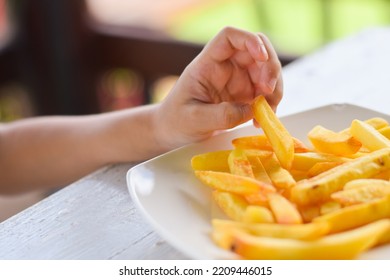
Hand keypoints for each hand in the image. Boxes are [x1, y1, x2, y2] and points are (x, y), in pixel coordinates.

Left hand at [155, 27, 282, 149]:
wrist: (173, 131)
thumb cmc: (176, 120)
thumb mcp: (194, 120)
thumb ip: (222, 115)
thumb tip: (251, 110)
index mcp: (208, 64)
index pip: (229, 37)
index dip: (249, 40)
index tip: (261, 57)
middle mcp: (225, 67)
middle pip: (256, 51)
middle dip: (270, 68)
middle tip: (269, 93)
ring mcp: (236, 81)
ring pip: (266, 72)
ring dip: (274, 89)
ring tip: (267, 112)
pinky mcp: (244, 96)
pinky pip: (265, 93)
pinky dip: (270, 104)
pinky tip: (261, 120)